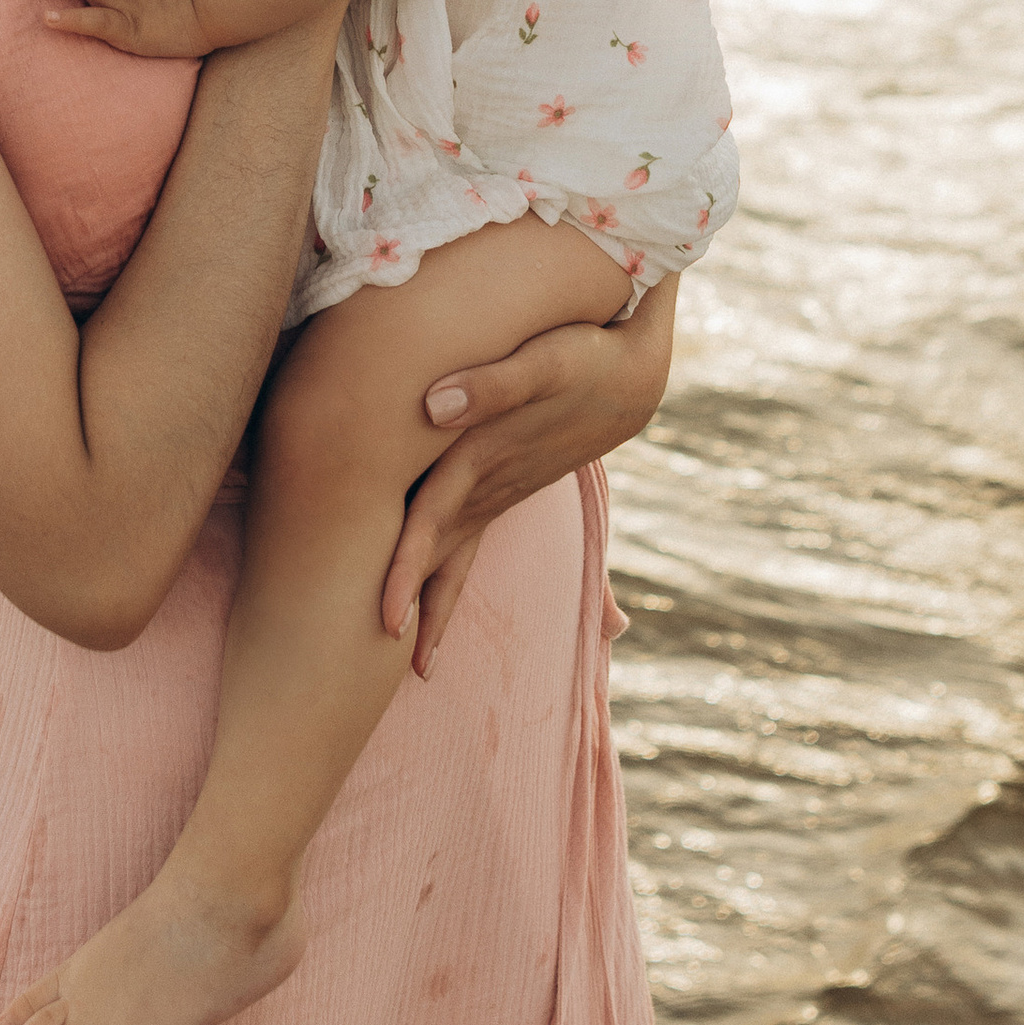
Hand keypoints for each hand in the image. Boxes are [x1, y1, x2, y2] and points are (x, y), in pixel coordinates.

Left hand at [380, 273, 677, 672]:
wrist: (637, 370)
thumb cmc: (585, 356)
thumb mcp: (543, 362)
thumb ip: (490, 386)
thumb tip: (431, 407)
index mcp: (484, 460)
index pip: (433, 523)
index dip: (407, 570)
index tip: (386, 623)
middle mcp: (492, 485)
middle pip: (444, 557)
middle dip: (419, 611)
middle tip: (390, 668)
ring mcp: (504, 487)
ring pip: (459, 554)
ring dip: (436, 602)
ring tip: (417, 657)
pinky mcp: (511, 476)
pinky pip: (471, 533)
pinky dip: (450, 568)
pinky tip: (437, 587)